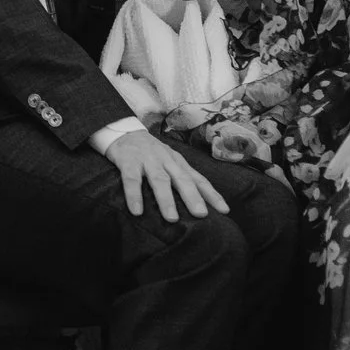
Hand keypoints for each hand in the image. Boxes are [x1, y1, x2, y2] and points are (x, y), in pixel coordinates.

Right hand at [103, 127, 229, 222]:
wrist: (124, 131)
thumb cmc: (150, 153)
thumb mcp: (169, 162)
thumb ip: (181, 179)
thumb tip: (200, 205)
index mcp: (178, 163)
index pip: (199, 180)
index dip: (212, 195)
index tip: (225, 210)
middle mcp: (166, 160)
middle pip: (182, 179)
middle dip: (193, 197)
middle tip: (201, 215)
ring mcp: (148, 160)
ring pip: (160, 180)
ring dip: (166, 199)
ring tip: (172, 218)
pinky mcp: (128, 161)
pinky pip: (132, 180)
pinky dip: (134, 195)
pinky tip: (137, 211)